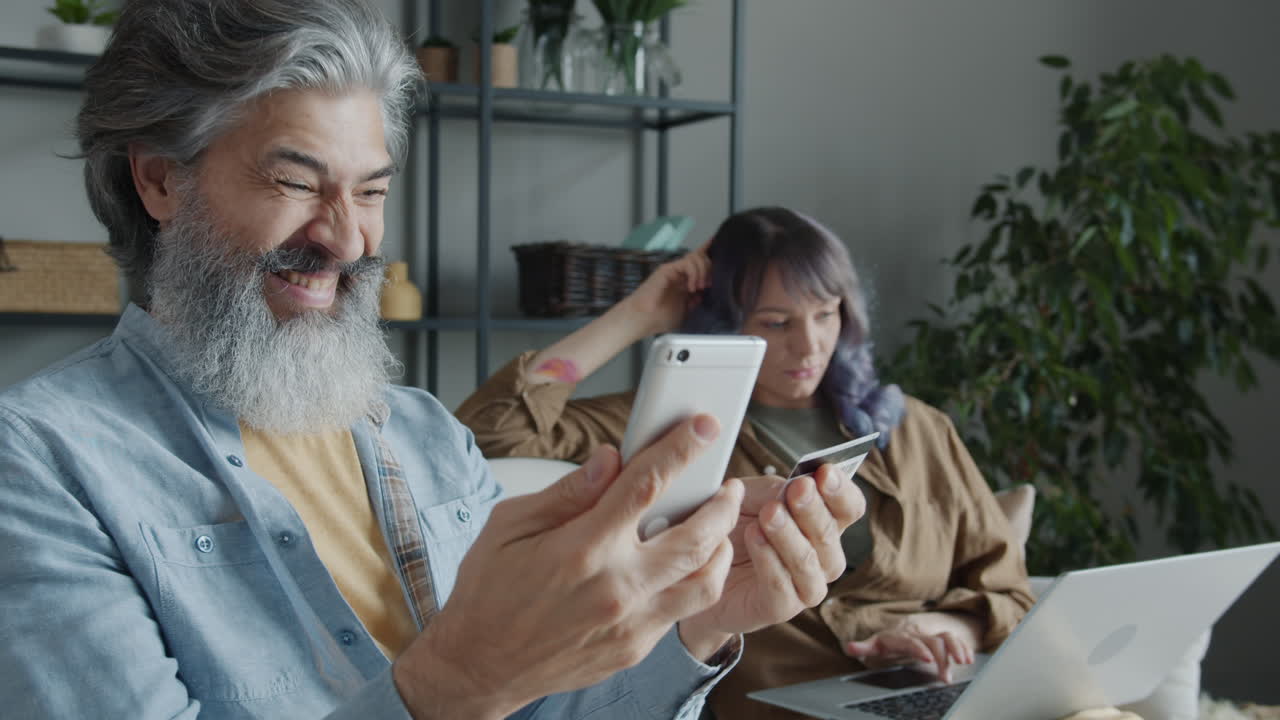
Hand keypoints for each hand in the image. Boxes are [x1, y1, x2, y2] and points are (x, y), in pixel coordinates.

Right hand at [393, 415, 742, 719]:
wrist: (478, 666)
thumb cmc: (488, 593)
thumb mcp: (509, 525)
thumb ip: (568, 492)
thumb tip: (609, 460)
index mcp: (582, 548)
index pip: (645, 486)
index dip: (681, 450)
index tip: (704, 428)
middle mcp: (615, 587)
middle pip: (696, 537)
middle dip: (722, 504)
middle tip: (728, 485)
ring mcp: (630, 623)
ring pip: (704, 581)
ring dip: (721, 548)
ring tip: (719, 527)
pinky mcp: (634, 648)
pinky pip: (681, 611)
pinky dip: (692, 582)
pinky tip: (685, 564)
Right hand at [618, 241, 711, 336]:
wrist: (643, 320)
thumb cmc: (660, 318)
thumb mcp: (687, 312)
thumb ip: (698, 302)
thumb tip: (710, 294)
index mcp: (686, 281)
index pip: (701, 264)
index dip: (712, 255)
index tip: (724, 253)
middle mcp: (681, 273)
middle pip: (703, 258)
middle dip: (711, 269)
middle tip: (709, 285)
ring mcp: (674, 270)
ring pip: (697, 257)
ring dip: (704, 271)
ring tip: (700, 287)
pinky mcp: (668, 269)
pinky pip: (687, 262)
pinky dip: (694, 273)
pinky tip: (692, 287)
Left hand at [678, 464, 865, 645]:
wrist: (700, 569)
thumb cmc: (732, 528)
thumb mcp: (749, 496)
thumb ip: (773, 490)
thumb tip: (793, 486)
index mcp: (821, 522)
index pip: (849, 507)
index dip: (841, 490)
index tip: (825, 473)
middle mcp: (821, 556)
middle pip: (832, 533)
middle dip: (814, 509)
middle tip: (797, 489)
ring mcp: (805, 585)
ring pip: (810, 563)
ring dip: (790, 535)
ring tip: (769, 513)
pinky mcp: (780, 607)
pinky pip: (783, 587)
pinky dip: (769, 561)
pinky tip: (755, 538)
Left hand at [844, 612, 981, 683]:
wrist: (903, 627)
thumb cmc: (888, 640)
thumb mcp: (875, 643)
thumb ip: (863, 647)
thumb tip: (849, 647)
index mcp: (901, 635)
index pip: (911, 641)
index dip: (920, 649)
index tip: (928, 660)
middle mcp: (919, 632)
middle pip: (933, 641)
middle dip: (942, 657)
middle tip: (946, 677)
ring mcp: (932, 633)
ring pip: (947, 637)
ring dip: (957, 649)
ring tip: (964, 663)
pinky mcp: (943, 637)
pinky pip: (957, 639)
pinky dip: (965, 647)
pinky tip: (970, 658)